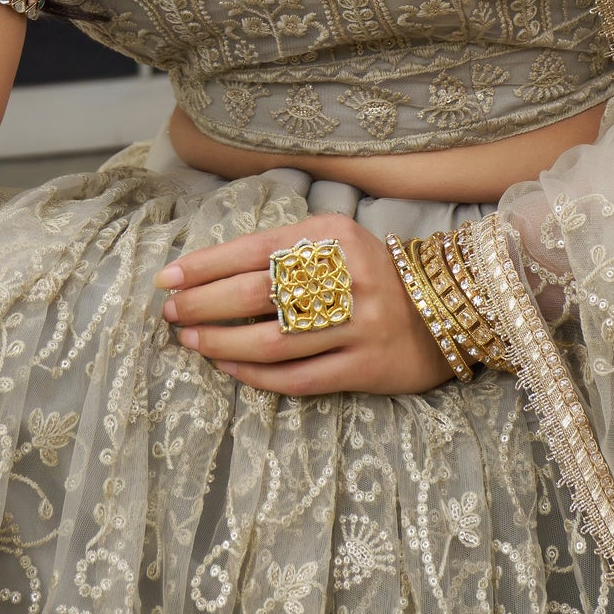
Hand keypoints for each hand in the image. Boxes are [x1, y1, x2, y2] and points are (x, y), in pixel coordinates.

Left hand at [154, 213, 455, 396]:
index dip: (204, 266)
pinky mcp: (365, 367)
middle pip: (257, 295)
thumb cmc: (373, 273)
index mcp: (334, 236)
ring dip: (221, 344)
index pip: (254, 249)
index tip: (167, 279)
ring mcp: (359, 326)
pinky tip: (230, 369)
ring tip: (190, 342)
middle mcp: (348, 277)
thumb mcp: (337, 240)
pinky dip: (256, 376)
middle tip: (170, 313)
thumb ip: (285, 248)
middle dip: (202, 305)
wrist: (447, 309)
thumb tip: (209, 269)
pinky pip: (298, 378)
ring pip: (273, 342)